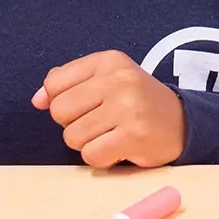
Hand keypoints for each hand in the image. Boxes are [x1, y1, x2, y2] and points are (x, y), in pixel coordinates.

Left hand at [32, 51, 186, 168]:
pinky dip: (101, 157)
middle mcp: (119, 79)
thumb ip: (67, 85)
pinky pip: (91, 155)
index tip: (86, 104)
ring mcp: (128, 107)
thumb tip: (36, 100)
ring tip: (111, 134)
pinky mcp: (134, 135)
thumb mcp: (105, 80)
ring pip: (72, 137)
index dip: (62, 101)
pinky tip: (119, 147)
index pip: (54, 84)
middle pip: (59, 111)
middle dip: (73, 123)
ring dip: (88, 143)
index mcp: (109, 60)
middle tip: (100, 122)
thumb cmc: (134, 101)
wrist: (182, 122)